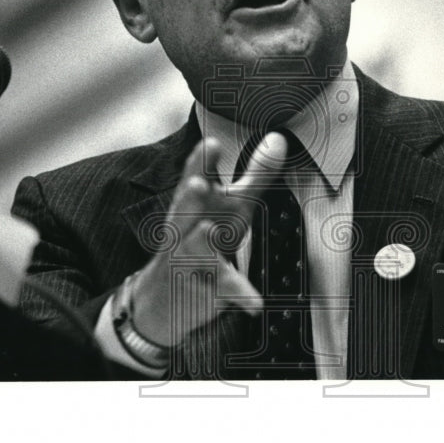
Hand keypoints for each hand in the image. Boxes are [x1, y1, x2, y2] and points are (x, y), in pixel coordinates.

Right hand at [128, 133, 287, 346]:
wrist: (165, 299)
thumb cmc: (204, 241)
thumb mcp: (233, 207)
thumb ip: (256, 174)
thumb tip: (279, 139)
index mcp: (193, 205)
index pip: (192, 178)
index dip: (200, 162)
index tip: (209, 143)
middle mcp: (185, 230)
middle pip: (184, 210)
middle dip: (189, 196)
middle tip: (198, 183)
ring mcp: (189, 261)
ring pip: (192, 249)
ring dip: (199, 240)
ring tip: (208, 230)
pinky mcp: (204, 290)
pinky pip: (222, 291)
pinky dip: (239, 296)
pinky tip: (255, 303)